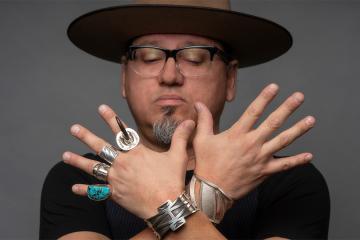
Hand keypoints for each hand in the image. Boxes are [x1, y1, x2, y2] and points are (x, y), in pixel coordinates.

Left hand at [62, 105, 194, 218]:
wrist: (167, 206)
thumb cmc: (172, 180)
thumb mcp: (178, 156)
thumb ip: (181, 137)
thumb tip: (190, 121)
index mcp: (136, 153)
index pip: (121, 131)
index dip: (111, 118)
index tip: (101, 108)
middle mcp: (122, 164)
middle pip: (101, 147)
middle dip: (86, 136)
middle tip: (74, 128)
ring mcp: (116, 179)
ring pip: (93, 168)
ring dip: (78, 161)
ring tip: (65, 156)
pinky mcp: (115, 194)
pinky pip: (97, 192)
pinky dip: (85, 190)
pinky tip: (74, 188)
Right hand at [193, 83, 314, 199]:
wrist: (212, 190)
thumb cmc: (206, 164)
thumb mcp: (202, 139)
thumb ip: (204, 119)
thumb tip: (199, 103)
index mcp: (237, 134)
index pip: (253, 112)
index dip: (264, 98)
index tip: (275, 87)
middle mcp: (252, 144)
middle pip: (273, 123)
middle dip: (287, 108)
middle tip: (299, 97)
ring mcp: (260, 158)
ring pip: (283, 141)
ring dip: (298, 129)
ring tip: (311, 120)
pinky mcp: (265, 172)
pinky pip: (284, 166)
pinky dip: (297, 161)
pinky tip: (309, 155)